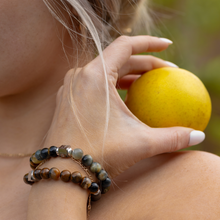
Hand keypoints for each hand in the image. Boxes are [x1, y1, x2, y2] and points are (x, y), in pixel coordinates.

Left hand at [45, 35, 202, 177]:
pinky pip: (93, 85)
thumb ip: (172, 138)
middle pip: (118, 60)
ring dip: (128, 75)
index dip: (149, 43)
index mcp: (94, 75)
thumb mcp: (141, 143)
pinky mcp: (67, 101)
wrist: (63, 173)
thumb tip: (197, 137)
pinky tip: (124, 98)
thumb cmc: (98, 154)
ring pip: (105, 72)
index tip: (167, 47)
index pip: (126, 45)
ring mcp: (70, 88)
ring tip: (148, 84)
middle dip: (144, 64)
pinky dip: (112, 87)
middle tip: (166, 73)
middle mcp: (79, 76)